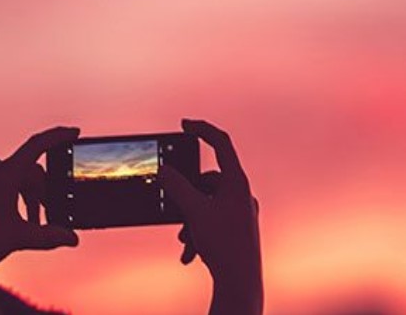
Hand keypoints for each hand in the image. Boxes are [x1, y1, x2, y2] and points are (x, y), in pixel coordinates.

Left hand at [0, 127, 80, 269]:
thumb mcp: (20, 237)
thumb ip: (50, 236)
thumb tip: (72, 238)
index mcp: (5, 174)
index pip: (37, 145)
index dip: (58, 136)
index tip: (74, 132)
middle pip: (30, 172)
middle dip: (44, 193)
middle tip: (49, 219)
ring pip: (17, 178)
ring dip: (29, 198)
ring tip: (33, 225)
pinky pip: (1, 183)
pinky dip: (15, 197)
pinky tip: (15, 219)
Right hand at [160, 119, 262, 314]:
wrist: (240, 281)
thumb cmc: (224, 244)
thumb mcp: (194, 211)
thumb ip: (177, 186)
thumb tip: (165, 171)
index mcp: (236, 181)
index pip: (221, 143)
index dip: (202, 129)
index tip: (184, 124)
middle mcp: (240, 193)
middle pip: (206, 180)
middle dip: (185, 197)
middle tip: (175, 208)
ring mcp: (239, 211)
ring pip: (205, 203)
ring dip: (189, 220)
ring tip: (185, 240)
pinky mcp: (235, 228)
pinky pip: (210, 221)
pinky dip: (197, 232)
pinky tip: (190, 253)